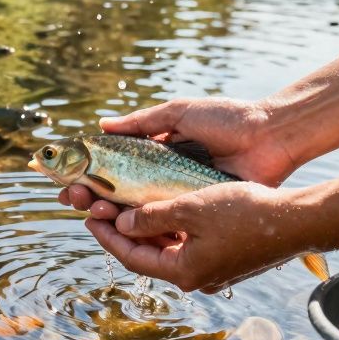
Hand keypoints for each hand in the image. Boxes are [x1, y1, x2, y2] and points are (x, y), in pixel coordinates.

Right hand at [57, 97, 295, 212]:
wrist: (271, 136)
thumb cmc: (228, 119)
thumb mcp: (180, 113)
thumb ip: (143, 121)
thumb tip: (102, 125)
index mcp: (158, 154)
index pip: (114, 169)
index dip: (89, 177)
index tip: (67, 182)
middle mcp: (165, 180)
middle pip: (119, 195)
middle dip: (92, 198)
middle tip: (74, 199)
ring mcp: (181, 199)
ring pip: (138, 213)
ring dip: (111, 214)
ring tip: (92, 210)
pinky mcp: (199, 213)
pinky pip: (167, 223)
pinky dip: (144, 226)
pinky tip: (122, 226)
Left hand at [84, 182, 310, 291]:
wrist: (295, 221)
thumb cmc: (246, 213)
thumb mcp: (191, 208)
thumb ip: (152, 216)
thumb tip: (122, 224)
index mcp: (184, 272)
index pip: (132, 257)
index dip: (107, 236)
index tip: (89, 217)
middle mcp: (194, 278)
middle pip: (146, 255)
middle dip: (122, 232)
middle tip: (101, 209)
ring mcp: (210, 271)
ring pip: (166, 249)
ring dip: (145, 229)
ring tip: (124, 205)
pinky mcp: (222, 259)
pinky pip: (184, 245)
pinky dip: (168, 229)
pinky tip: (159, 209)